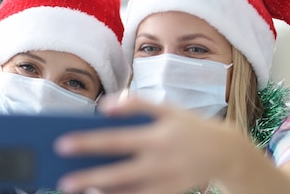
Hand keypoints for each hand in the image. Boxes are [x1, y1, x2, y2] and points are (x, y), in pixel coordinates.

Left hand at [55, 96, 244, 193]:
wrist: (226, 151)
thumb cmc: (189, 127)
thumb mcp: (167, 109)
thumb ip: (136, 104)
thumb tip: (104, 107)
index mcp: (156, 136)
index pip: (115, 140)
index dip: (88, 143)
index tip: (63, 144)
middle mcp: (160, 161)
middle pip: (118, 173)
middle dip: (89, 178)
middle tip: (63, 181)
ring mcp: (165, 181)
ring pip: (128, 193)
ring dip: (102, 193)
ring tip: (78, 191)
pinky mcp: (169, 193)